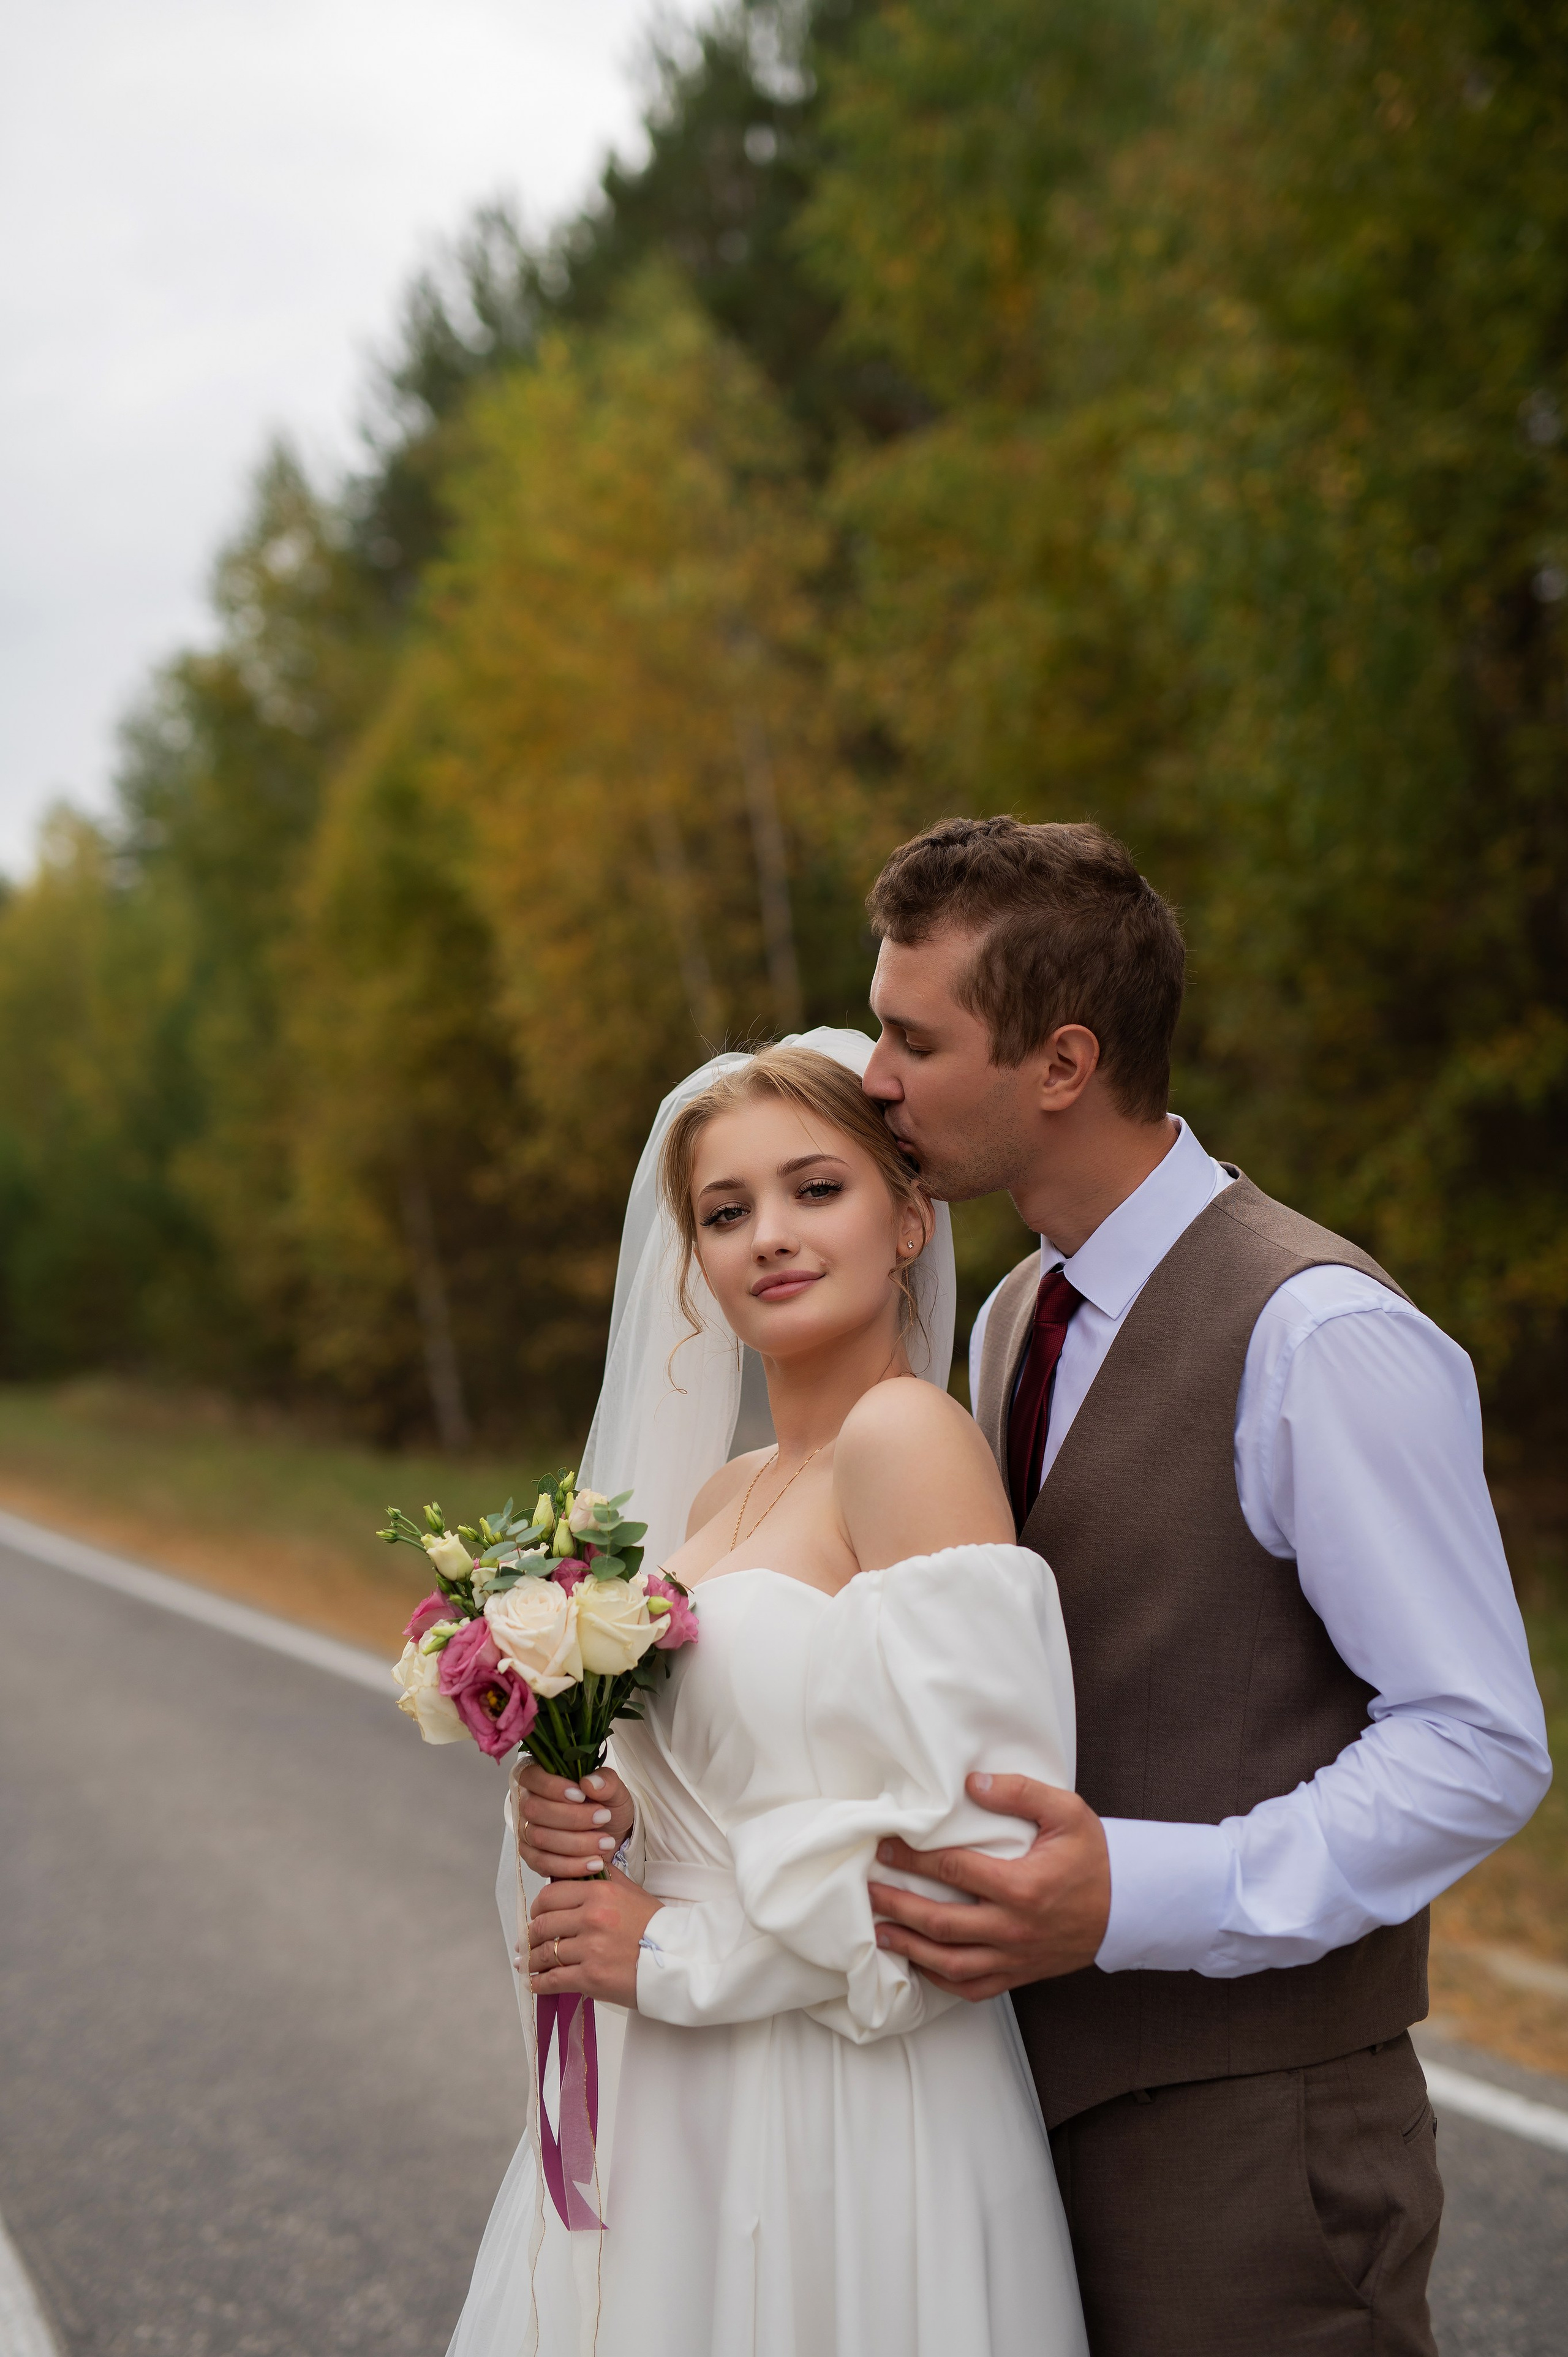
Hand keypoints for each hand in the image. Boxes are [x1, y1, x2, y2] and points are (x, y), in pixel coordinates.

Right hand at [514, 1760, 634, 1878]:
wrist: (611, 1835)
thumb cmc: (605, 1805)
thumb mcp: (614, 1789)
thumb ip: (606, 1781)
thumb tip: (589, 1783)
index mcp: (539, 1776)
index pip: (530, 1776)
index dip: (552, 1787)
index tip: (581, 1796)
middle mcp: (526, 1802)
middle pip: (534, 1809)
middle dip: (572, 1817)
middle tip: (603, 1818)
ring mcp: (526, 1830)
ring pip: (539, 1838)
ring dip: (576, 1843)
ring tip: (605, 1843)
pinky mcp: (531, 1857)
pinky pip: (543, 1863)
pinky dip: (571, 1865)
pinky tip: (594, 1863)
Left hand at [522, 1868, 659, 2006]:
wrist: (678, 1960)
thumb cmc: (655, 1926)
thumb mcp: (631, 1891)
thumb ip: (604, 1877)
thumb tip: (582, 1867)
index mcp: (600, 1892)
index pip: (550, 1896)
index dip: (537, 1909)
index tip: (534, 1917)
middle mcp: (591, 1917)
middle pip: (543, 1925)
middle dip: (530, 1936)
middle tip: (525, 1943)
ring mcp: (590, 1948)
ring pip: (545, 1954)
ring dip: (531, 1961)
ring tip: (526, 1964)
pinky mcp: (591, 1977)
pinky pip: (554, 1980)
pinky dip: (539, 1983)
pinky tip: (534, 1984)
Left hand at [867, 1773, 1110, 2000]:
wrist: (1130, 1906)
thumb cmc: (1095, 1857)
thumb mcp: (1066, 1811)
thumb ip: (1019, 1791)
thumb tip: (973, 1782)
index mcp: (1021, 1887)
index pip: (952, 1871)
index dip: (912, 1859)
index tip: (885, 1847)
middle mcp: (1013, 1928)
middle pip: (940, 1923)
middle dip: (897, 1905)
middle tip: (868, 1890)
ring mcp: (1015, 1956)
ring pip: (950, 1963)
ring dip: (909, 1948)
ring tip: (879, 1932)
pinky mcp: (1020, 1974)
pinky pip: (973, 1987)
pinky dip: (941, 1980)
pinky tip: (920, 1965)